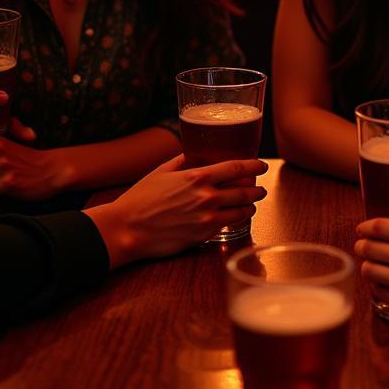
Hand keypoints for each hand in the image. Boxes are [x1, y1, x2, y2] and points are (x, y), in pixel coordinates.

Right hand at [86, 157, 268, 265]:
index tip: (261, 164)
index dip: (253, 165)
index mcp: (197, 176)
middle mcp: (206, 195)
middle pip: (244, 190)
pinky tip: (239, 216)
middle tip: (260, 187)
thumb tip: (195, 154)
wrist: (127, 228)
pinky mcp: (204, 234)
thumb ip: (183, 161)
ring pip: (242, 209)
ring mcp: (207, 216)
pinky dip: (239, 218)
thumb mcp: (161, 171)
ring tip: (253, 202)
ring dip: (251, 204)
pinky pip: (230, 224)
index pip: (236, 168)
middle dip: (256, 188)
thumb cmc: (141, 199)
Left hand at [355, 219, 388, 325]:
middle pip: (368, 248)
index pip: (378, 226)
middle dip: (362, 247)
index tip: (361, 229)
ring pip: (369, 271)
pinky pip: (380, 295)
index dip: (364, 227)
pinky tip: (383, 286)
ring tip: (372, 267)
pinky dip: (378, 289)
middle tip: (363, 248)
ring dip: (368, 267)